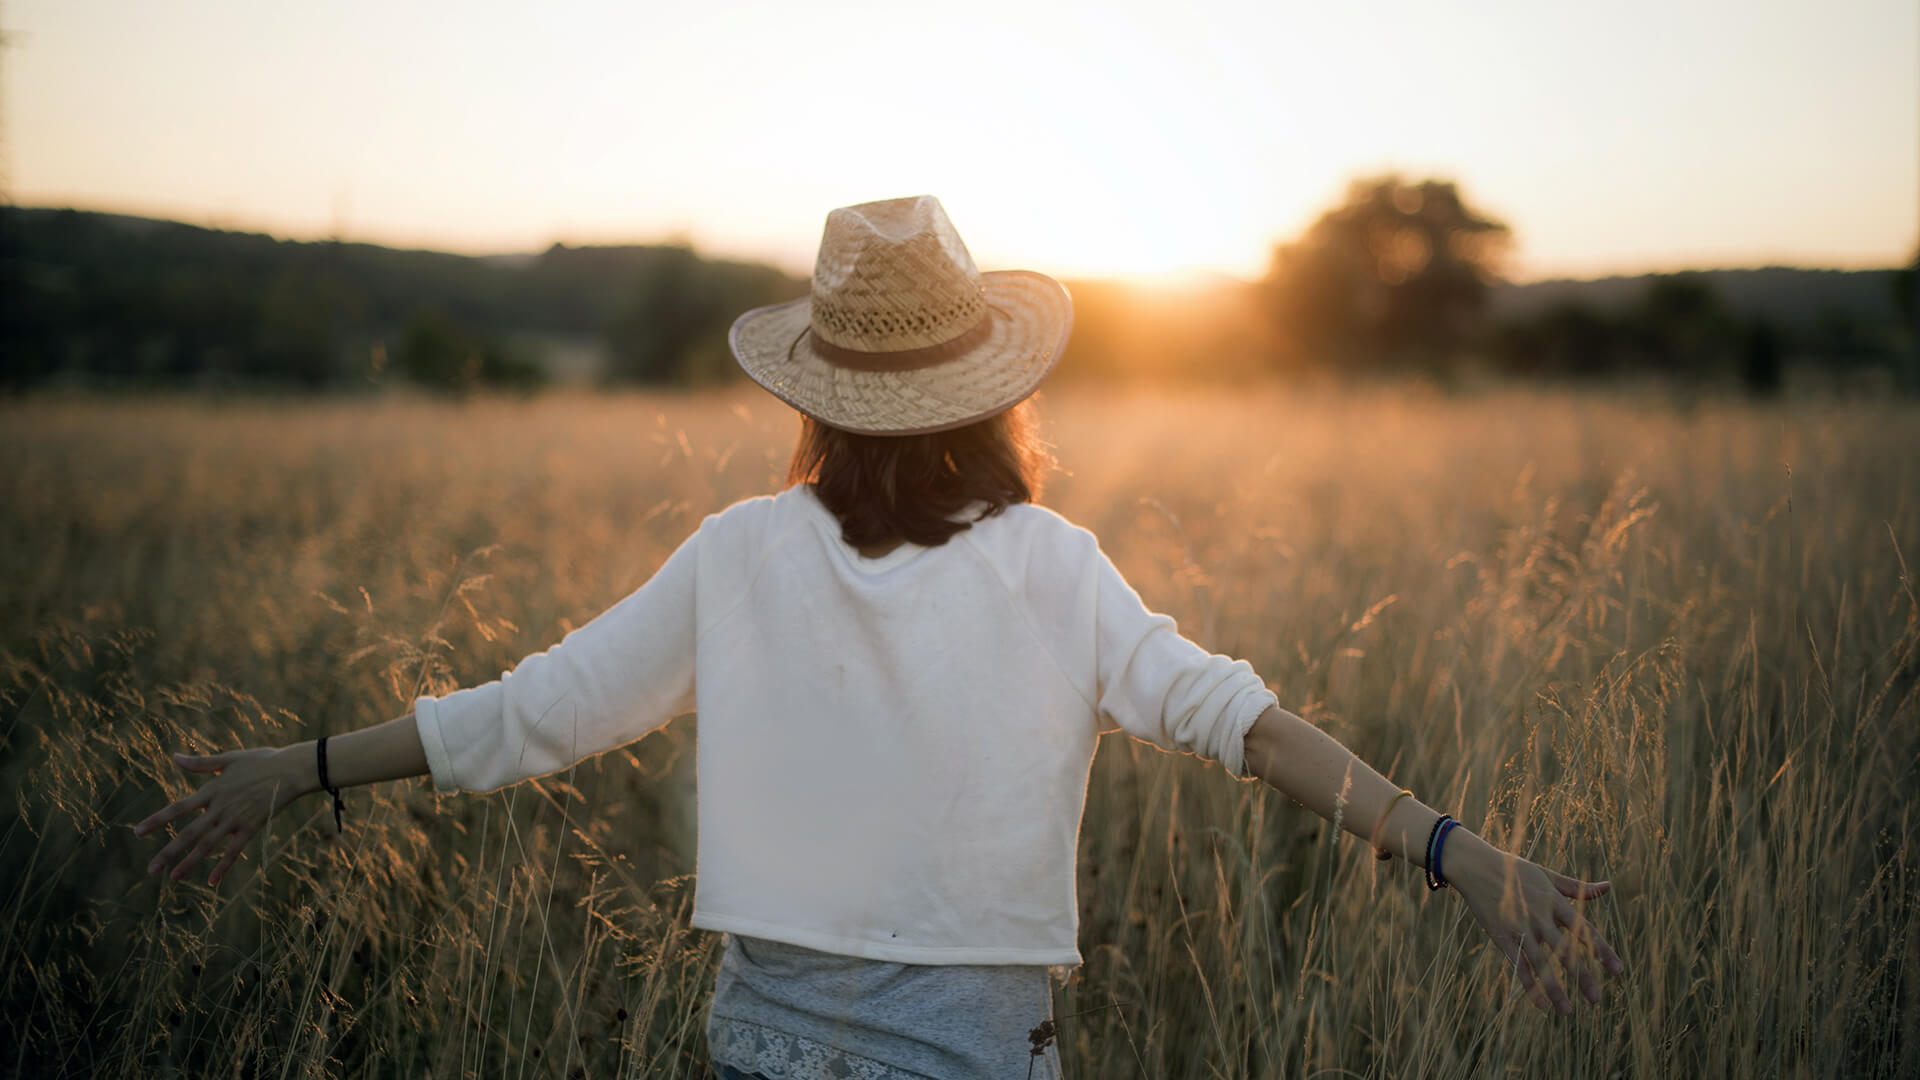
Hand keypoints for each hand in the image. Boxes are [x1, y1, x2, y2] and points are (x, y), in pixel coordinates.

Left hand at [134, 747, 312, 885]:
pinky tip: (211, 883)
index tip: (137, 832)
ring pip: (208, 846)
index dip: (157, 820)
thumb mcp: (230, 759)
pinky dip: (223, 867)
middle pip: (189, 833)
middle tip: (151, 870)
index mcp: (212, 790)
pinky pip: (234, 851)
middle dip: (169, 852)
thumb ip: (200, 763)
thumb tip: (174, 757)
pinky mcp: (252, 828)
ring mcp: (236, 820)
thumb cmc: (263, 761)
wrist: (293, 770)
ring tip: (173, 879)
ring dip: (190, 863)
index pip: (178, 808)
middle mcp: (220, 808)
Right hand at [1446, 833, 1625, 1014]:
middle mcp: (1540, 917)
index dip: (1602, 951)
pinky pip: (1517, 964)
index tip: (1618, 971)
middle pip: (1565, 952)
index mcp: (1554, 902)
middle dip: (1582, 977)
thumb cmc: (1514, 869)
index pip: (1584, 930)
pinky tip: (1540, 1004)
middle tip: (1595, 1000)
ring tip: (1567, 1011)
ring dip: (1554, 989)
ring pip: (1540, 963)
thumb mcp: (1547, 875)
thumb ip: (1577, 887)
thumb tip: (1609, 886)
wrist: (1476, 866)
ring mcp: (1519, 928)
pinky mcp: (1501, 936)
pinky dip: (1529, 985)